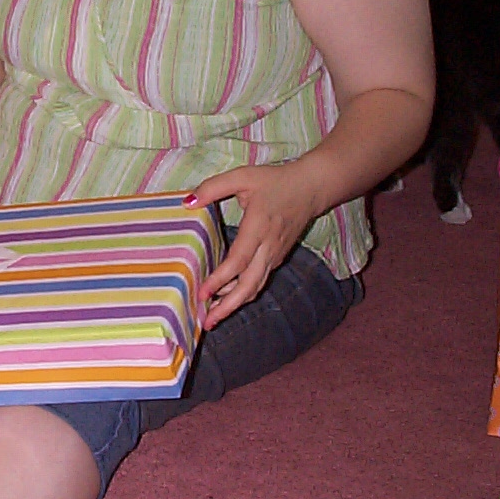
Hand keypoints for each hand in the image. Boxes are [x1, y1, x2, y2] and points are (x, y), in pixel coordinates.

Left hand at [185, 161, 322, 329]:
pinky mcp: (276, 257)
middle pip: (249, 285)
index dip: (220, 279)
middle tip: (207, 322)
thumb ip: (213, 187)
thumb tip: (187, 202)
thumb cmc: (275, 181)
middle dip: (228, 306)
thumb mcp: (243, 176)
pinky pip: (259, 280)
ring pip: (255, 286)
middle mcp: (268, 247)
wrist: (312, 188)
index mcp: (258, 228)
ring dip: (235, 304)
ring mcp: (274, 255)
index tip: (202, 293)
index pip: (238, 261)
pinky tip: (226, 299)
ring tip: (213, 318)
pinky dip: (243, 293)